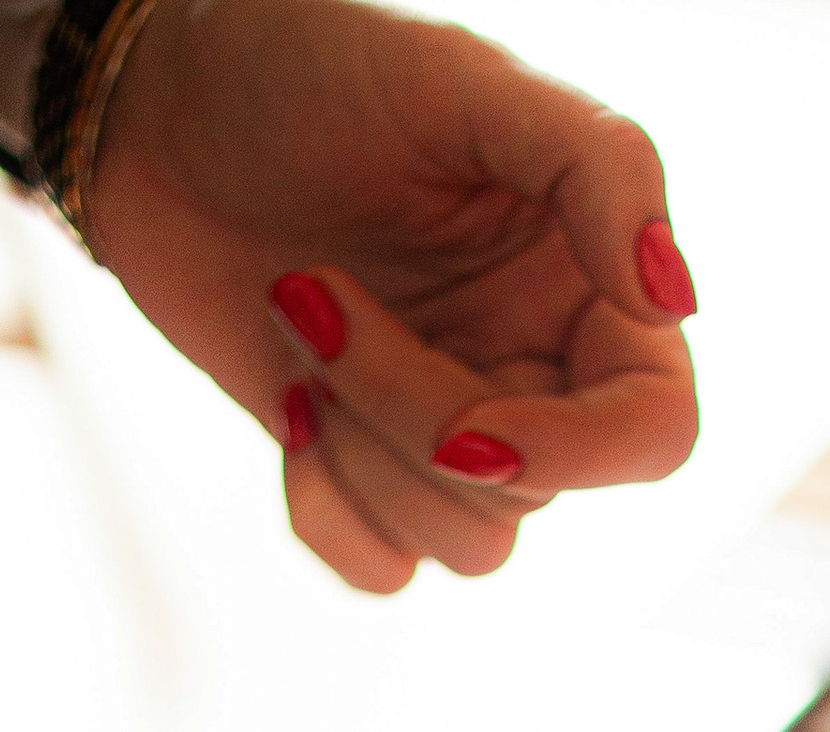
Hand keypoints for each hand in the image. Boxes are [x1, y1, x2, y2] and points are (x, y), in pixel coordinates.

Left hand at [88, 0, 695, 593]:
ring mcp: (449, 428)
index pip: (652, 435)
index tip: (472, 422)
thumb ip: (600, 168)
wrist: (157, 108)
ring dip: (362, 448)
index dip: (574, 456)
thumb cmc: (313, 65)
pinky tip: (286, 410)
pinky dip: (328, 511)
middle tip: (314, 286)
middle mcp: (536, 369)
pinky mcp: (365, 471)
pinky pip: (385, 568)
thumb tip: (672, 298)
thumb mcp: (465, 81)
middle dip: (410, 410)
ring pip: (463, 543)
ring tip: (296, 313)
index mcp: (588, 286)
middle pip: (528, 491)